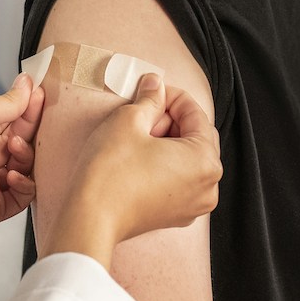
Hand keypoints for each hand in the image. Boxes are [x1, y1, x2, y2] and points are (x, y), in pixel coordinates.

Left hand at [0, 73, 44, 227]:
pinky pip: (21, 198)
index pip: (12, 123)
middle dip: (30, 130)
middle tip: (37, 115)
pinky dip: (24, 184)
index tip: (39, 95)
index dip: (27, 111)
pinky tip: (13, 173)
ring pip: (24, 169)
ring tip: (15, 145)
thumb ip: (9, 102)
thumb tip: (27, 84)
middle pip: (21, 145)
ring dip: (26, 155)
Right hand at [40, 74, 221, 268]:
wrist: (91, 216)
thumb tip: (155, 84)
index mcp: (205, 161)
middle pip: (196, 136)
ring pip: (187, 158)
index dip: (171, 96)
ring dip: (167, 140)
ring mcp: (193, 205)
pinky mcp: (175, 215)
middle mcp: (208, 186)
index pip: (195, 114)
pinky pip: (179, 178)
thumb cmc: (111, 171)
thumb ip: (150, 98)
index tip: (151, 89)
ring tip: (137, 134)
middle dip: (170, 119)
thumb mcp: (129, 120)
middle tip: (141, 112)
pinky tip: (138, 156)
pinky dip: (164, 162)